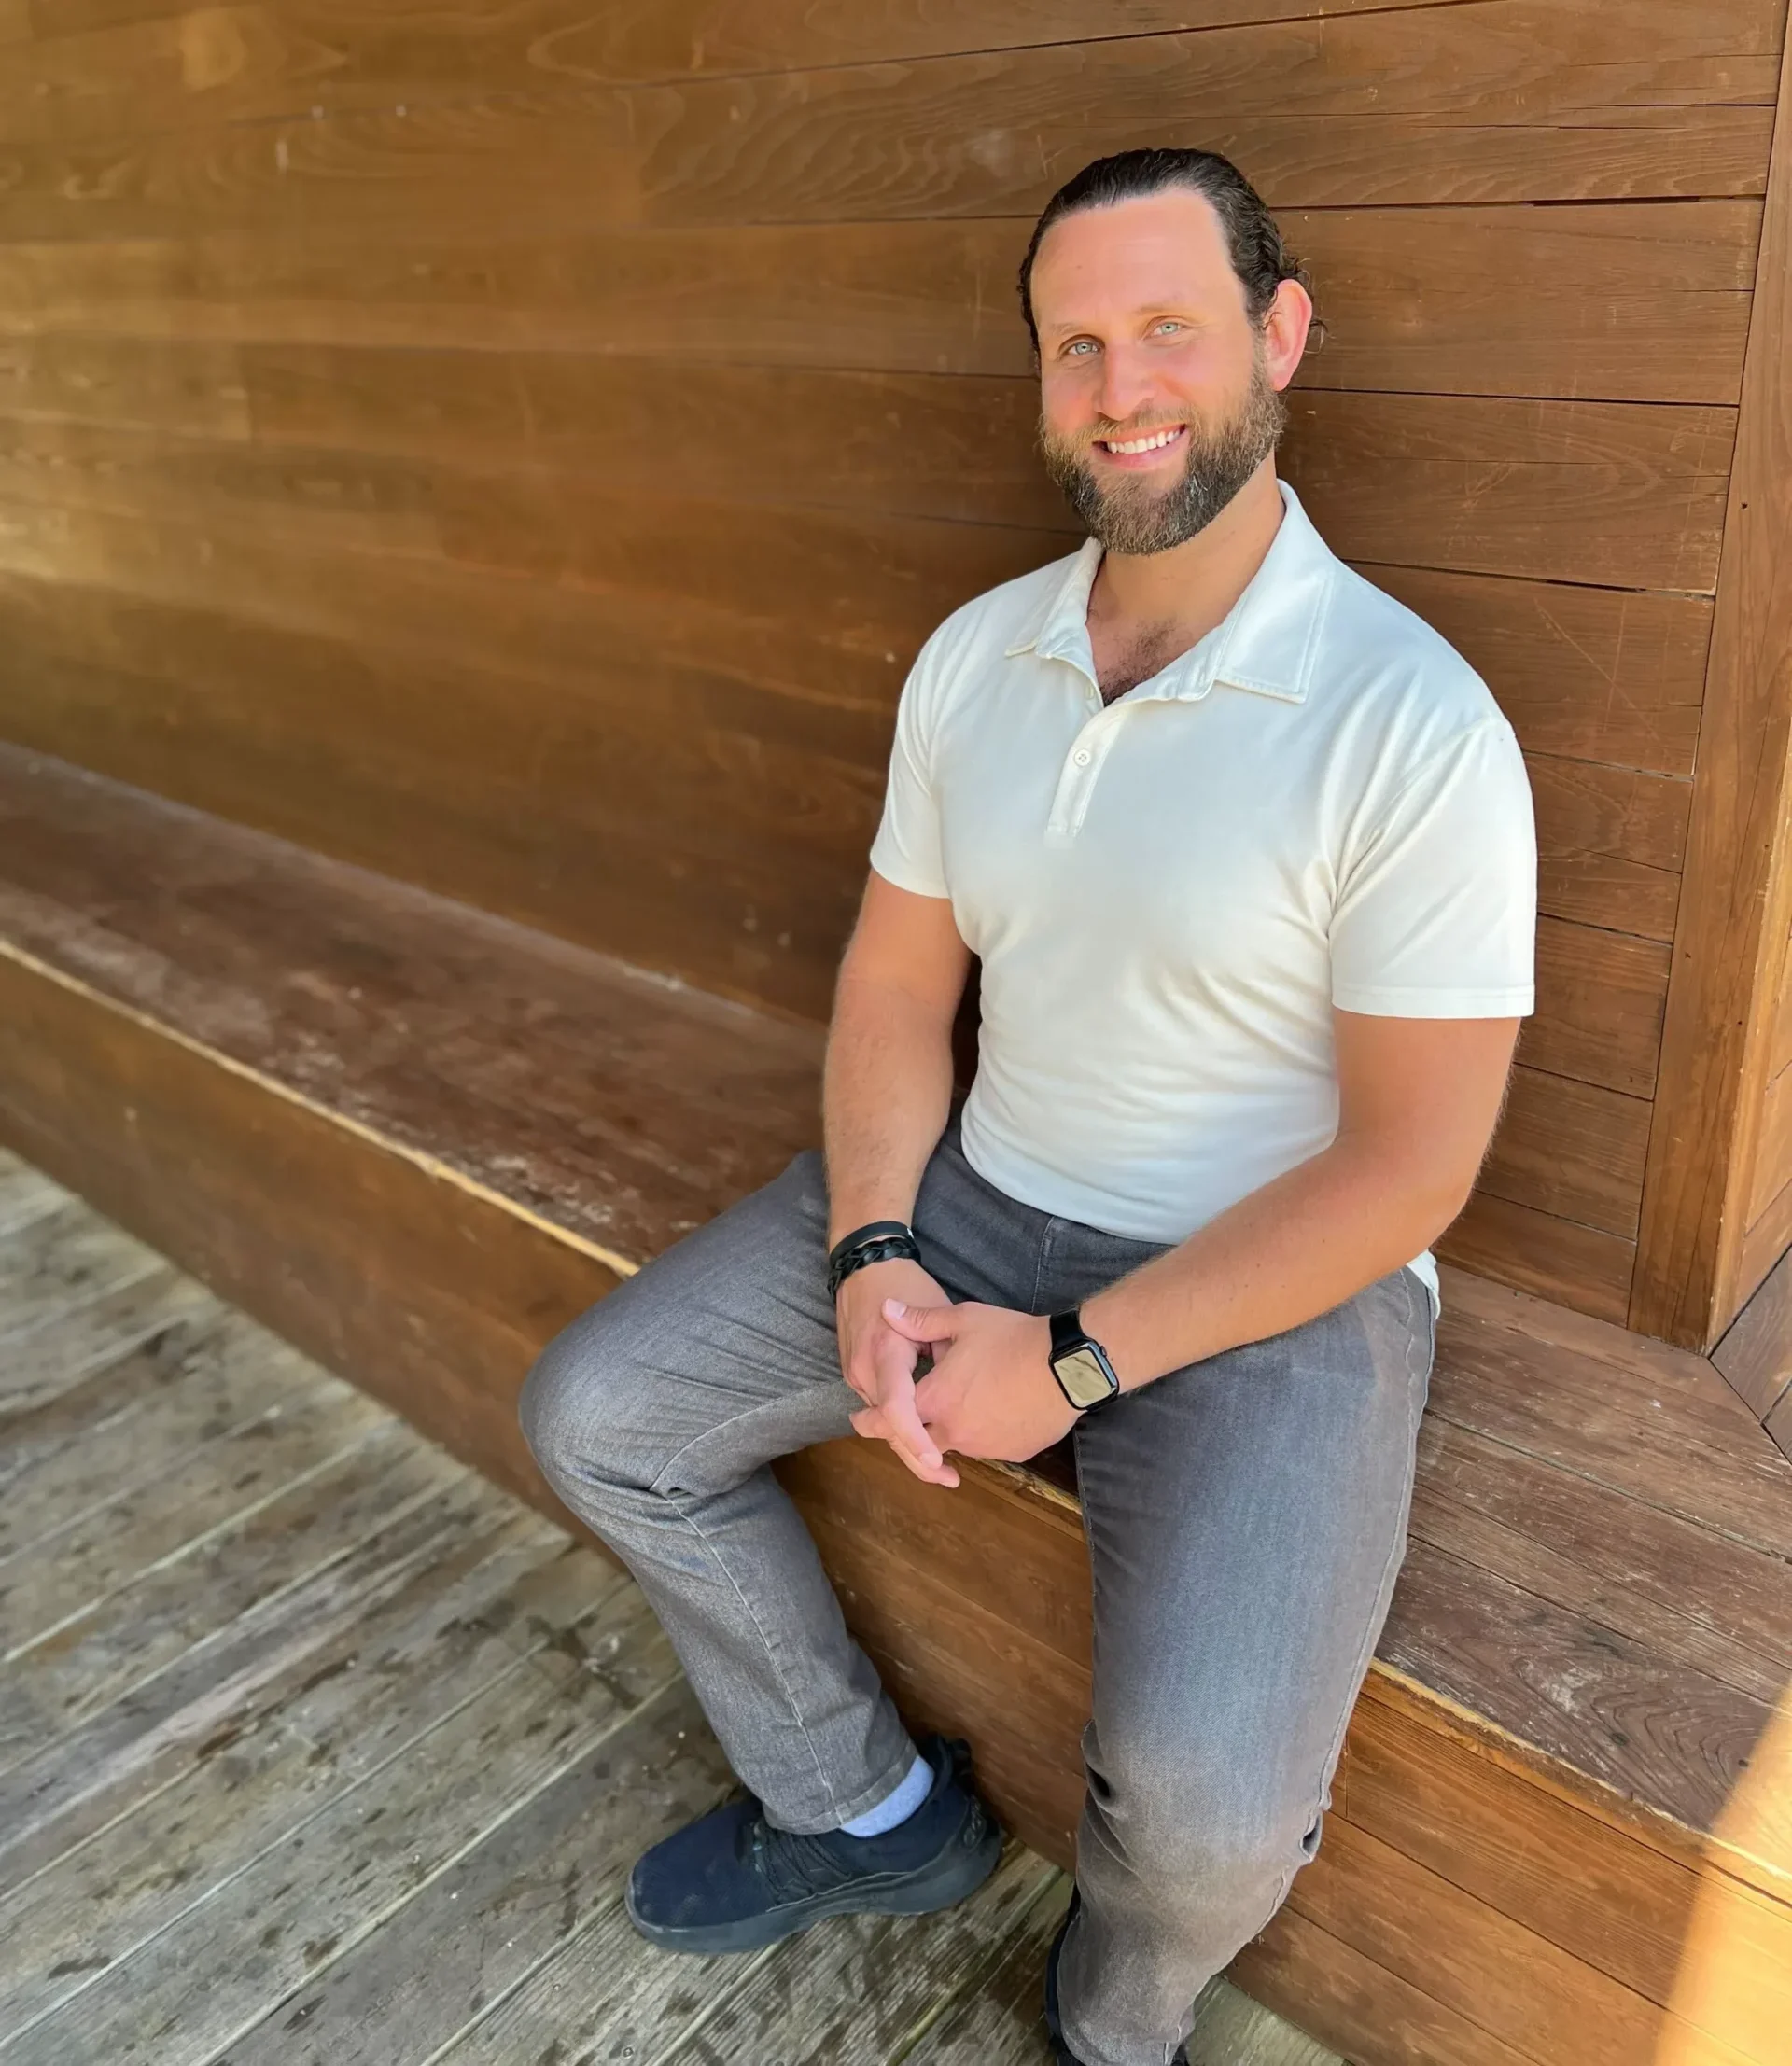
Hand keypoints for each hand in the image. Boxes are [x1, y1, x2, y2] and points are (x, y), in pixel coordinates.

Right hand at [835, 1257, 958, 1487]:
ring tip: (942, 1467)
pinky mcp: (856, 1374)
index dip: (915, 1439)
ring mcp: (855, 1374)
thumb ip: (951, 1350)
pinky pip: (879, 1407)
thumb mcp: (942, 1308)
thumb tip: (970, 1387)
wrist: (864, 1265)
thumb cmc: (906, 1281)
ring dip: (908, 1443)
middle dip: (914, 1457)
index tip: (938, 1462)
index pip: (896, 1408)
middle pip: (886, 1427)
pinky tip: (924, 1438)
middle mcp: (865, 1370)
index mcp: (886, 1353)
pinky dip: (900, 1424)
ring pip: (882, 1421)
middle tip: (949, 1478)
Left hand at [881, 1298, 1078, 1464]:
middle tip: (898, 1425)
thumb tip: (887, 1309)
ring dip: (945, 1431)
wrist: (1068, 1365)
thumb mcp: (964, 1320)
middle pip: (916, 1444)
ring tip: (953, 1407)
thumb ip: (920, 1320)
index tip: (860, 1418)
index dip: (871, 1420)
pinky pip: (986, 1447)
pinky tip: (988, 1412)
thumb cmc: (1013, 1338)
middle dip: (903, 1436)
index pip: (888, 1419)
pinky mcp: (1011, 1452)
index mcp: (936, 1399)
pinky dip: (979, 1433)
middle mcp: (954, 1431)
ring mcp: (984, 1446)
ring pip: (953, 1445)